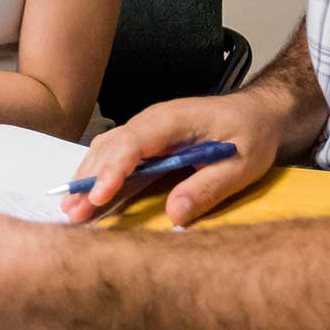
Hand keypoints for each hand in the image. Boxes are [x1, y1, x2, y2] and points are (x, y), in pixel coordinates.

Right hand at [61, 93, 283, 226]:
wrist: (258, 114)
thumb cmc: (252, 134)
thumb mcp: (242, 164)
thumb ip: (208, 187)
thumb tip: (175, 215)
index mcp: (173, 120)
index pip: (133, 142)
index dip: (113, 170)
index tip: (98, 196)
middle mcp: (153, 121)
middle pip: (111, 147)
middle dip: (89, 180)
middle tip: (72, 212)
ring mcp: (147, 130)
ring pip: (107, 150)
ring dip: (88, 177)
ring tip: (71, 208)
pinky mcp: (148, 141)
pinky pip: (116, 154)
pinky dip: (99, 173)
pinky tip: (88, 194)